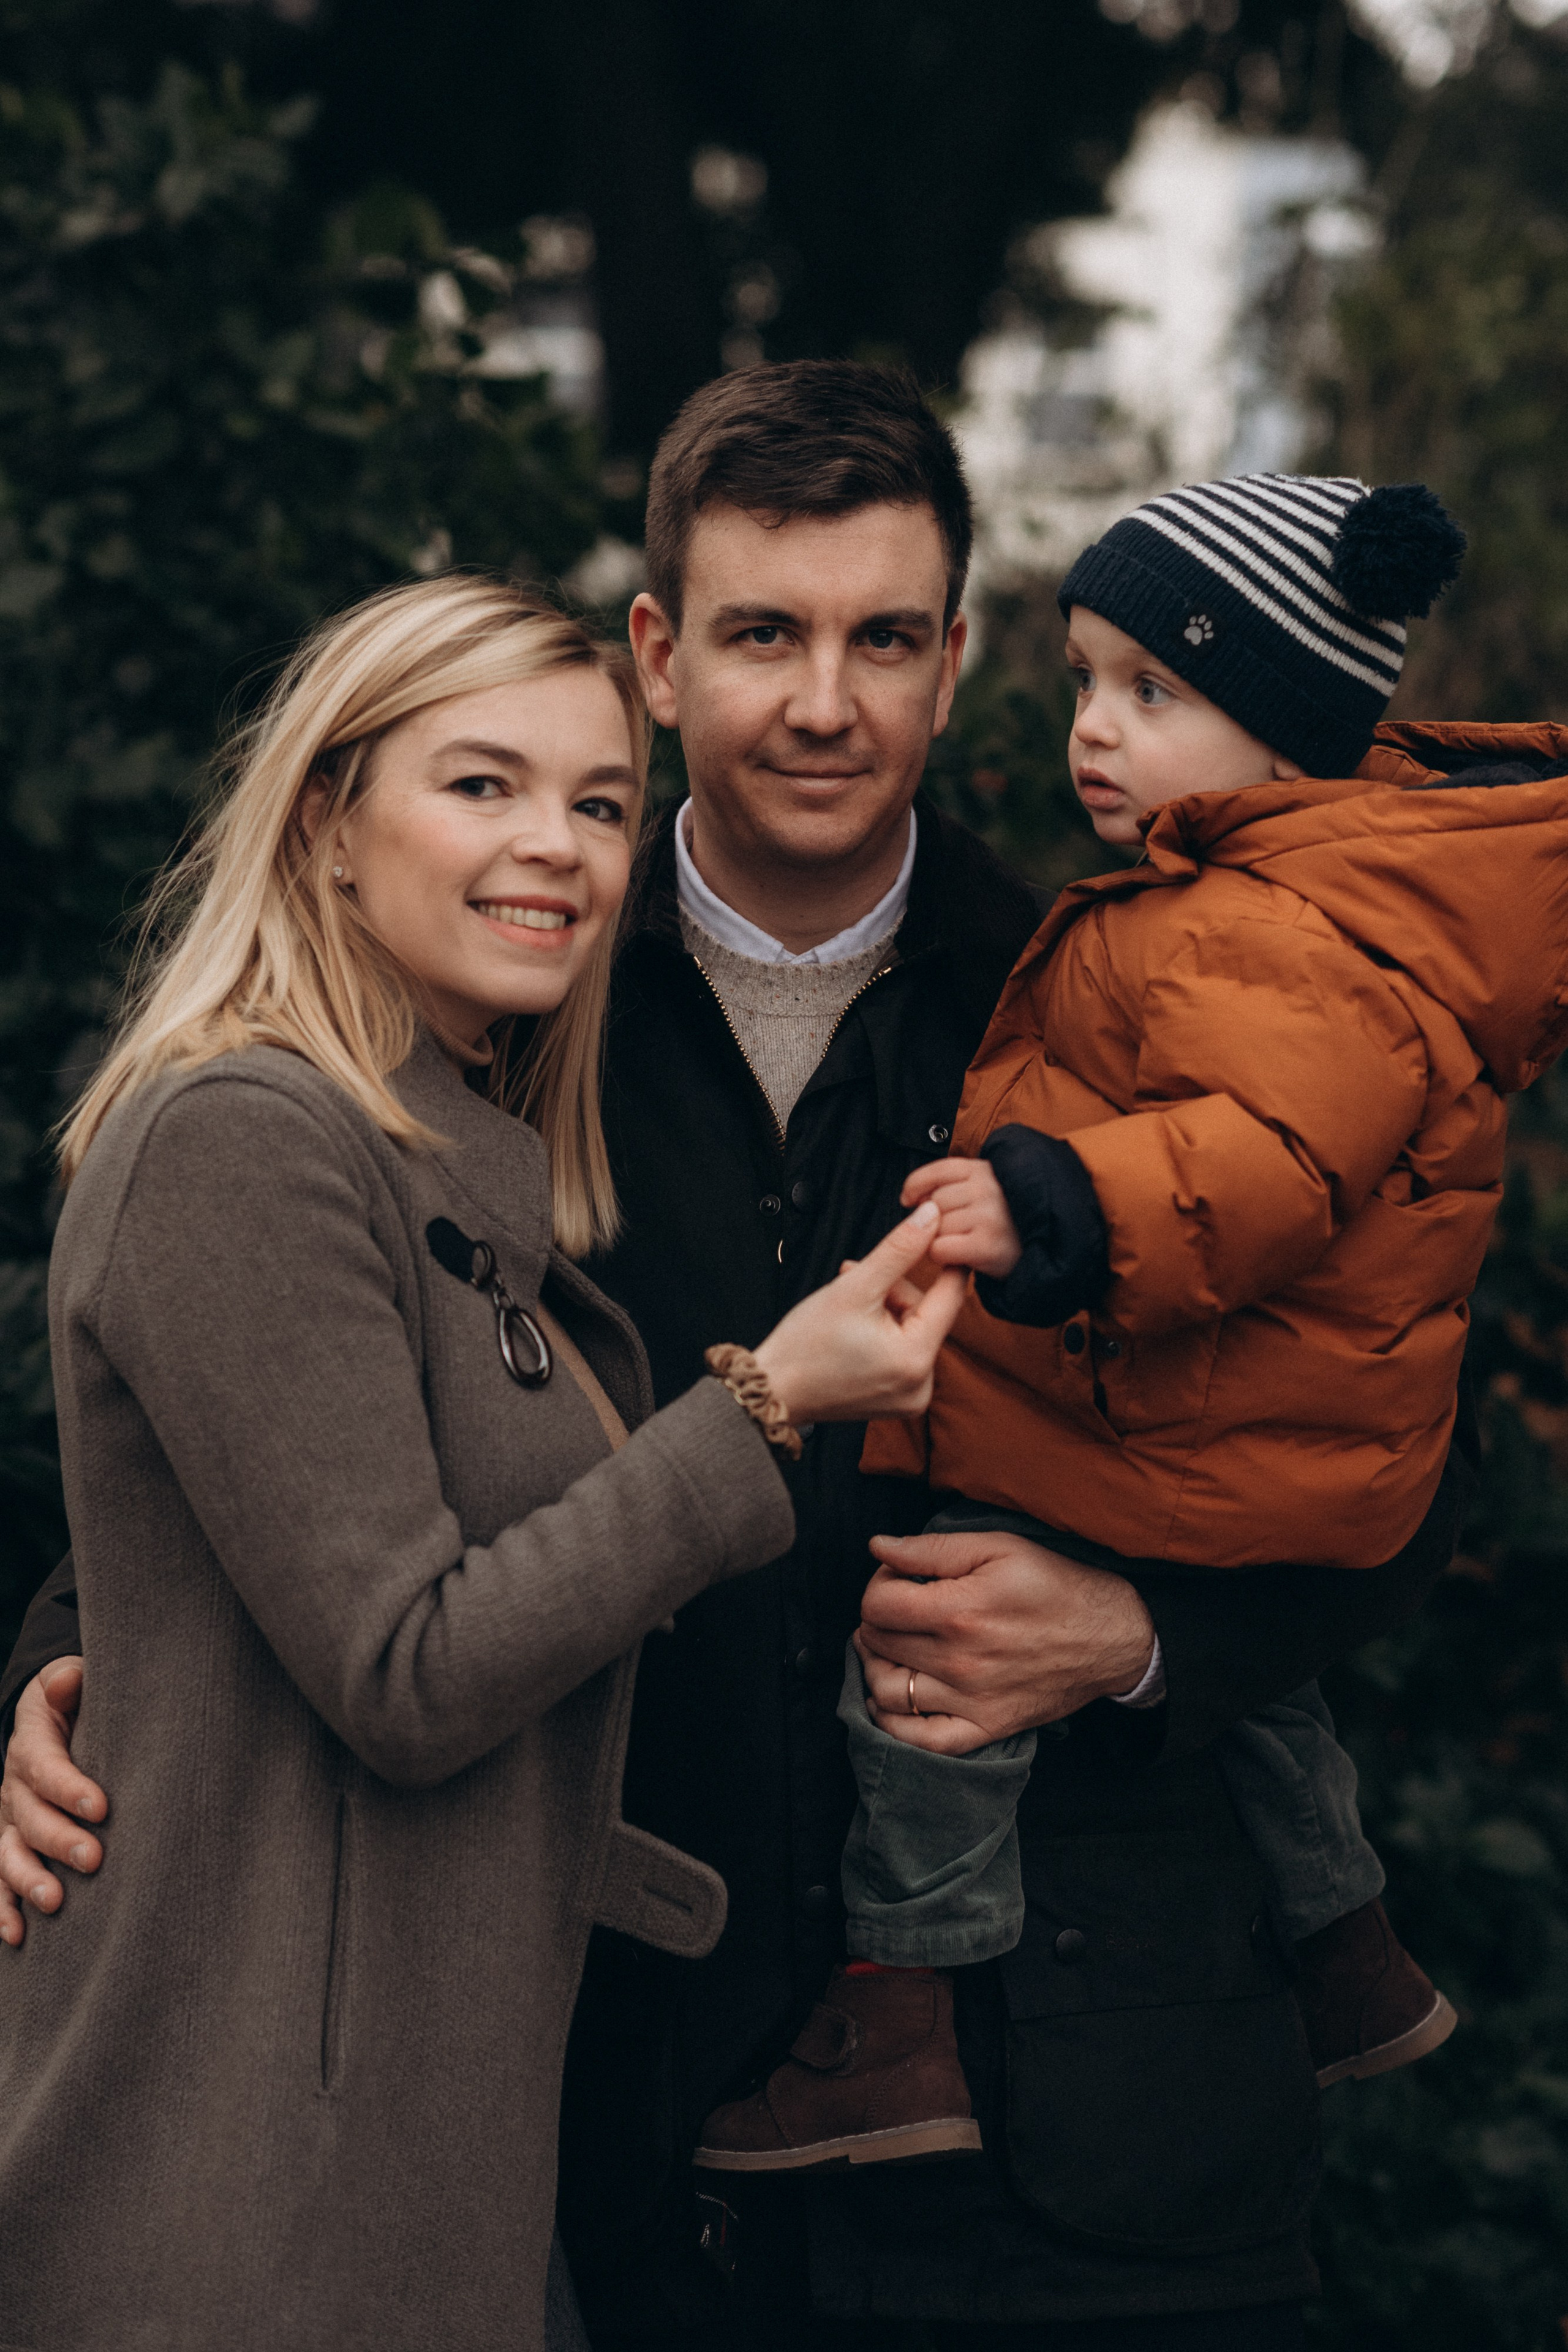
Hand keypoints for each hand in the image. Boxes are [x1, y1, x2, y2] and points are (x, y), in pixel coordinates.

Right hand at [0, 1660, 106, 1947]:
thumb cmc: (73, 1703)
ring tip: (54, 1901)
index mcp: (32, 1746)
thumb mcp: (69, 1683)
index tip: (102, 1807)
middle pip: (32, 1819)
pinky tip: (16, 1935)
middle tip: (95, 1858)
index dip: (70, 1789)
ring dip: (29, 1881)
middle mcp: (14, 1789)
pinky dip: (3, 1910)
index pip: (47, 1769)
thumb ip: (69, 1682)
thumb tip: (69, 1678)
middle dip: (60, 1841)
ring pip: (11, 1855)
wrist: (45, 1723)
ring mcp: (9, 1822)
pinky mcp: (10, 1847)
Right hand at [751, 1201, 967, 1425]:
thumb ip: (898, 1250)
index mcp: (916, 1359)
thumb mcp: (854, 1287)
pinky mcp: (898, 1401)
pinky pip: (904, 1353)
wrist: (774, 1390)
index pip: (951, 1296)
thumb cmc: (805, 1345)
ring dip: (886, 1308)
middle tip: (855, 1276)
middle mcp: (921, 1386)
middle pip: (926, 1314)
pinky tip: (857, 1327)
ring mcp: (911, 1397)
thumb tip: (931, 1218)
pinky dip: (885, 1334)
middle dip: (894, 1289)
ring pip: (914, 1330)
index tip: (941, 1237)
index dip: (946, 1261)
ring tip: (849, 1302)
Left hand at [853, 1529, 1155, 1755]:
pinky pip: (920, 1740)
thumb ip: (931, 1548)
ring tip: (893, 1647)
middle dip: (878, 1619)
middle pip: (877, 1643)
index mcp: (960, 1610)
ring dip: (876, 1666)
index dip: (879, 1583)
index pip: (877, 1604)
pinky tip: (895, 1697)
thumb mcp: (999, 1548)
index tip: (899, 1577)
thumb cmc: (1056, 1584)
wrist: (1111, 1636)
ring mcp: (971, 1700)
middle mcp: (960, 1661)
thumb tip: (877, 1546)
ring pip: (886, 1692)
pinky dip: (893, 1723)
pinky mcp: (986, 1727)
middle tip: (900, 1607)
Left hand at [901, 1156, 1020, 1278]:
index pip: (937, 1170)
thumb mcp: (986, 1190)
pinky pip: (940, 1248)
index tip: (908, 1199)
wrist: (1046, 1251)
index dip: (915, 1185)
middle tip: (955, 1231)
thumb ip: (952, 1185)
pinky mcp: (986, 1245)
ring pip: (935, 1227)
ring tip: (964, 1243)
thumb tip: (911, 1197)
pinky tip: (961, 1256)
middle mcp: (987, 1188)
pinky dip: (943, 1256)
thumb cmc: (1006, 1223)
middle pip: (933, 1203)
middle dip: (934, 1220)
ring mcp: (988, 1216)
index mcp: (984, 1169)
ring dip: (940, 1240)